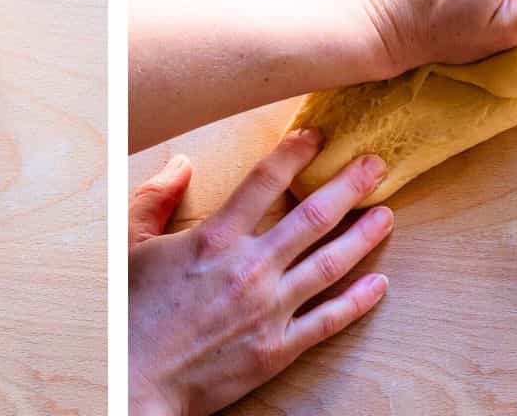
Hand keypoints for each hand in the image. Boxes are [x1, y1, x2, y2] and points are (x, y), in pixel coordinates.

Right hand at [129, 131, 392, 415]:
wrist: (135, 380)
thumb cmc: (130, 311)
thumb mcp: (131, 242)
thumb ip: (156, 197)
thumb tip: (181, 162)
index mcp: (214, 238)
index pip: (264, 181)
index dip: (294, 153)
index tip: (316, 136)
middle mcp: (250, 267)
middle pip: (312, 217)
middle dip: (348, 186)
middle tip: (375, 164)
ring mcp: (269, 309)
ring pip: (329, 265)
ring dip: (362, 236)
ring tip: (386, 215)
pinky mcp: (278, 349)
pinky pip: (328, 321)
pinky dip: (358, 302)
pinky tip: (380, 285)